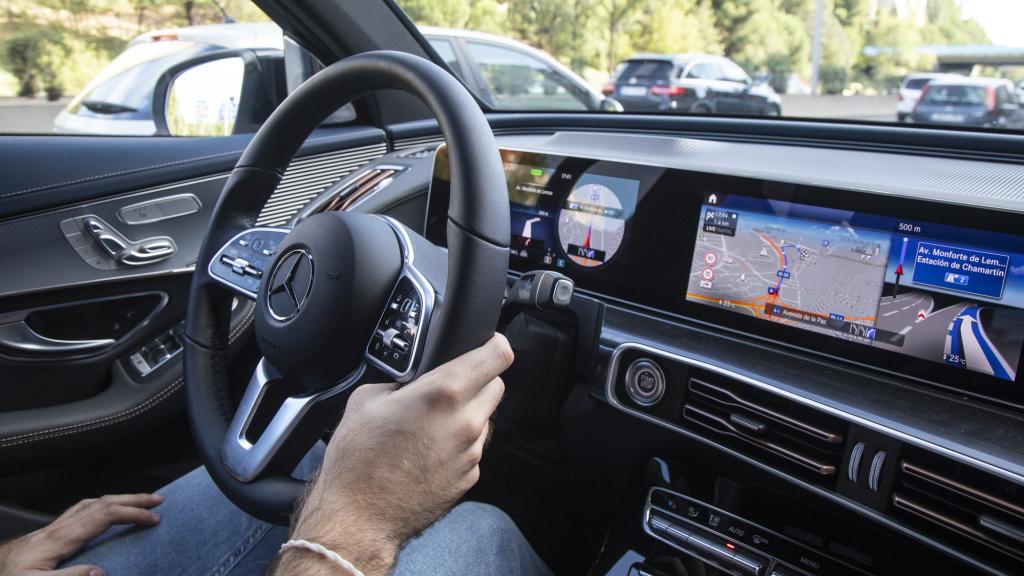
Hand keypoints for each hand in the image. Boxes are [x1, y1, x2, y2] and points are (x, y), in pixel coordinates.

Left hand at [0, 493, 162, 575]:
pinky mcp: (49, 535)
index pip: (104, 516)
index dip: (132, 514)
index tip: (153, 518)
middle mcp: (58, 528)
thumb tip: (100, 572)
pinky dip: (101, 506)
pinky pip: (81, 511)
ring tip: (137, 501)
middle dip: (133, 499)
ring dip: (118, 499)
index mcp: (60, 538)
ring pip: (92, 503)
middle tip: (157, 499)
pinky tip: (103, 512)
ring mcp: (53, 529)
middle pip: (102, 503)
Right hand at [279, 333, 513, 575]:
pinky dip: (460, 444)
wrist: (358, 517)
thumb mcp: (367, 399)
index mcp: (444, 393)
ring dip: (468, 413)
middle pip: (497, 385)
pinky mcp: (470, 477)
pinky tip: (429, 450)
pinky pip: (474, 448)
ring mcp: (471, 452)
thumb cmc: (358, 461)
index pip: (497, 356)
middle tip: (451, 385)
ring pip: (485, 417)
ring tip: (431, 424)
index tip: (488, 343)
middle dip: (479, 379)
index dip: (494, 344)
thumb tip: (411, 380)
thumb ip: (400, 381)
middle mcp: (466, 422)